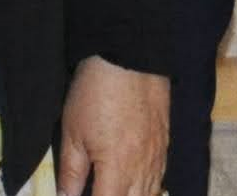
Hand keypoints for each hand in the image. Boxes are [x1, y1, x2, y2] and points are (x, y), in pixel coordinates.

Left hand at [55, 54, 165, 195]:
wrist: (128, 55)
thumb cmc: (95, 92)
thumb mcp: (73, 134)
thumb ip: (71, 174)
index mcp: (118, 169)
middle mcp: (143, 167)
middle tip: (100, 190)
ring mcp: (158, 154)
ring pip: (151, 194)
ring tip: (115, 189)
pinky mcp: (166, 140)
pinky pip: (161, 176)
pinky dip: (149, 187)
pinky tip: (137, 185)